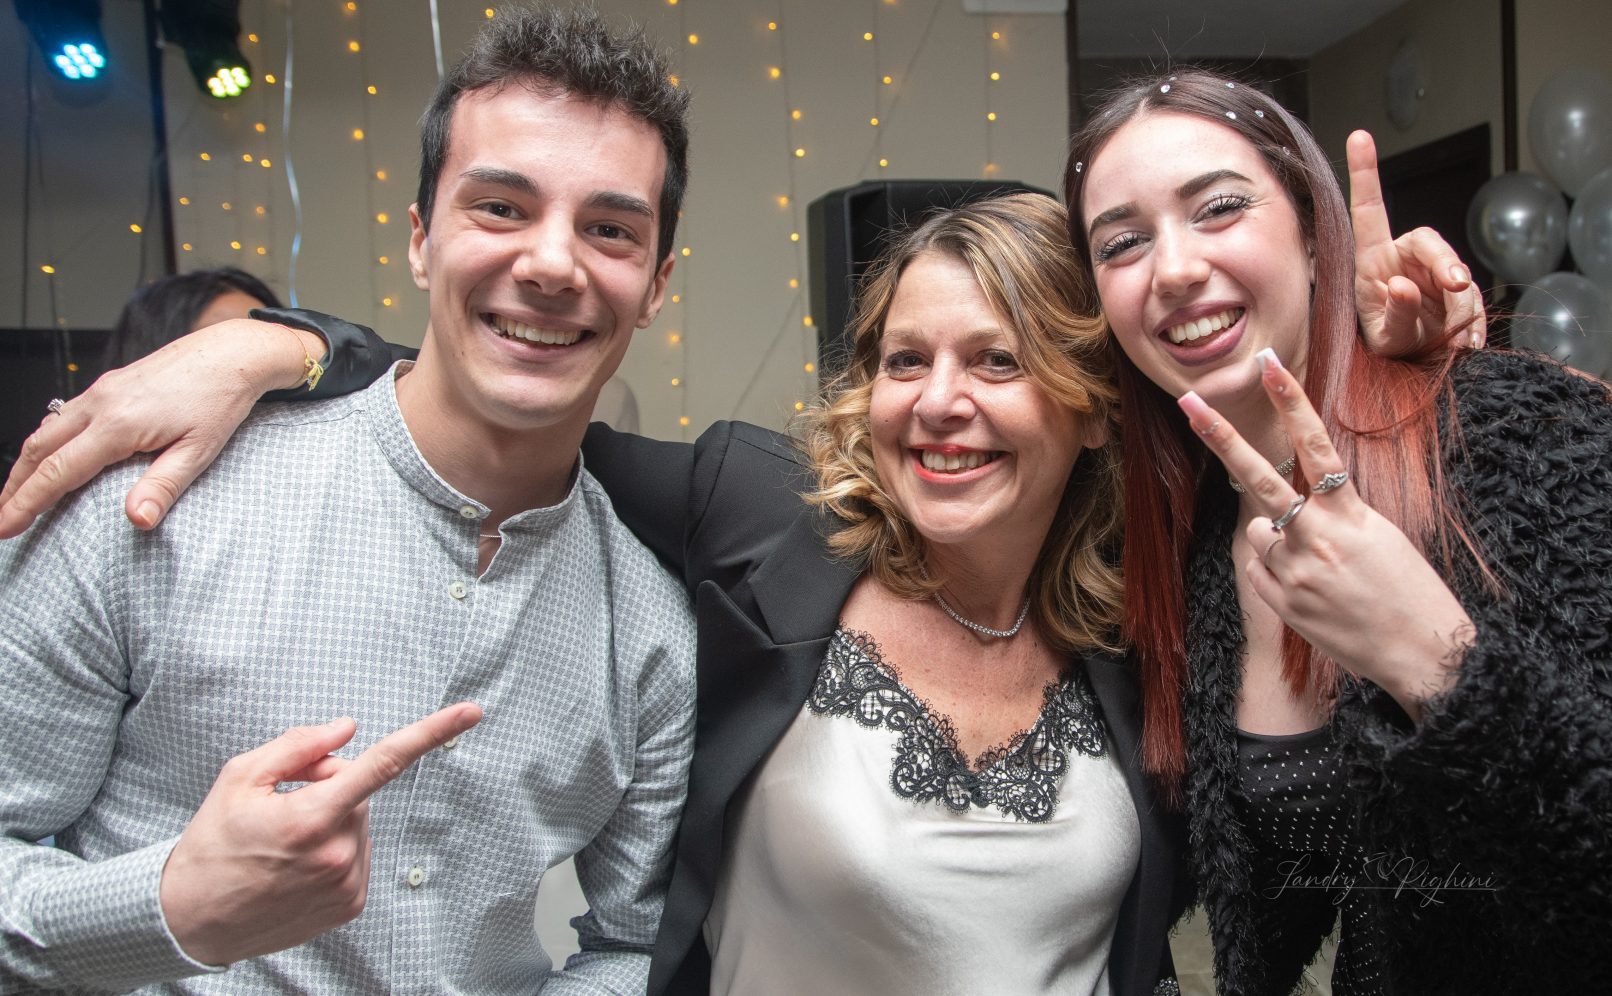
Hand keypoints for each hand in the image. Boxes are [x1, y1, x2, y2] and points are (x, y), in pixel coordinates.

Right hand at [0, 319, 319, 539]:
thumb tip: (138, 521)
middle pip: (39, 450)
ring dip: (27, 464)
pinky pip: (64, 416)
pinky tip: (49, 456)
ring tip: (15, 494)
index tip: (5, 528)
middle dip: (15, 487)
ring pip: (47, 430)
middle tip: (0, 519)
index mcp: (118, 424)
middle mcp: (100, 404)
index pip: (58, 472)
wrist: (232, 353)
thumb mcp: (199, 450)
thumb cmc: (220, 399)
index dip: (26, 503)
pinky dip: (46, 441)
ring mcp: (102, 391)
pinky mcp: (110, 384)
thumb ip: (164, 486)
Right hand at [159, 702, 482, 965]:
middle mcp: (337, 852)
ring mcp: (346, 882)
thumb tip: (346, 730)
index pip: (383, 763)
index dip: (431, 733)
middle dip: (328, 789)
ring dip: (330, 823)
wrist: (191, 918)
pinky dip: (332, 851)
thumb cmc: (212, 846)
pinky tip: (294, 866)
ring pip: (357, 826)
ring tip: (282, 844)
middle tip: (282, 806)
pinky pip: (355, 856)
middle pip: (358, 793)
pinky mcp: (348, 905)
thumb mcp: (240, 778)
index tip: (469, 713)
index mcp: (311, 815)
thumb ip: (299, 746)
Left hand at [1176, 350, 1472, 717]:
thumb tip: (1283, 511)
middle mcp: (1317, 536)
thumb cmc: (1410, 590)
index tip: (1268, 364)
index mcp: (1351, 513)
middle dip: (1222, 436)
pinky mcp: (1280, 600)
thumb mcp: (1382, 536)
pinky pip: (1260, 567)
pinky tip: (1313, 591)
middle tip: (1189, 402)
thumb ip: (1334, 514)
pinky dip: (1277, 571)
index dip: (1290, 401)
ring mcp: (1294, 570)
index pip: (1315, 444)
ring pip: (1261, 530)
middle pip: (1259, 477)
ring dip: (1279, 538)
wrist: (1422, 652)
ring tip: (1321, 567)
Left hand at [1349, 130, 1486, 354]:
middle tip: (1456, 286)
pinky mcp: (1458, 289)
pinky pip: (1473, 298)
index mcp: (1373, 261)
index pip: (1369, 211)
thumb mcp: (1385, 338)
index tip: (1359, 136)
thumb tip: (1405, 285)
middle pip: (1428, 241)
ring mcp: (1433, 272)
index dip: (1366, 173)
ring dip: (1461, 303)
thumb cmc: (1389, 345)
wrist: (1414, 363)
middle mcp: (1403, 259)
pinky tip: (1466, 342)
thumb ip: (1395, 314)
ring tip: (1454, 335)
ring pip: (1457, 273)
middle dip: (1445, 261)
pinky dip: (1474, 322)